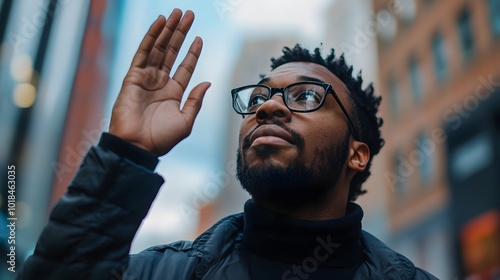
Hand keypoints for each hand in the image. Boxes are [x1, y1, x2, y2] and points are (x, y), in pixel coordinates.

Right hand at [109, 9, 209, 156]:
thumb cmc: (161, 139)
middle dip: (180, 33)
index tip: (199, 38)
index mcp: (173, 93)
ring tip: (176, 14)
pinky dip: (152, 36)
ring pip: (159, 48)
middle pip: (172, 52)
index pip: (184, 67)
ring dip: (168, 30)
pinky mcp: (133, 77)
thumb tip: (208, 82)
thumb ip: (195, 101)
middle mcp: (160, 83)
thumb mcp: (185, 121)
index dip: (192, 52)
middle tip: (188, 15)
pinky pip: (143, 52)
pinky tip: (160, 22)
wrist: (138, 147)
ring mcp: (146, 78)